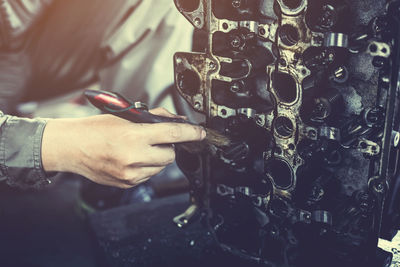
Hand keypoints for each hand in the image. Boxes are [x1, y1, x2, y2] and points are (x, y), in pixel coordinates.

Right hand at [41, 108, 204, 187]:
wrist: (72, 147)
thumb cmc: (96, 129)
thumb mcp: (125, 116)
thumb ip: (154, 118)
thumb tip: (177, 121)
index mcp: (134, 135)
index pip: (173, 134)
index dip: (191, 133)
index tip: (200, 134)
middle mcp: (133, 157)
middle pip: (170, 154)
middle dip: (168, 146)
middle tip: (154, 139)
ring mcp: (130, 174)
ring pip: (161, 166)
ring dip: (157, 157)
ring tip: (139, 148)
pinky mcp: (127, 184)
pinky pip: (149, 175)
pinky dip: (147, 167)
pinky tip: (132, 158)